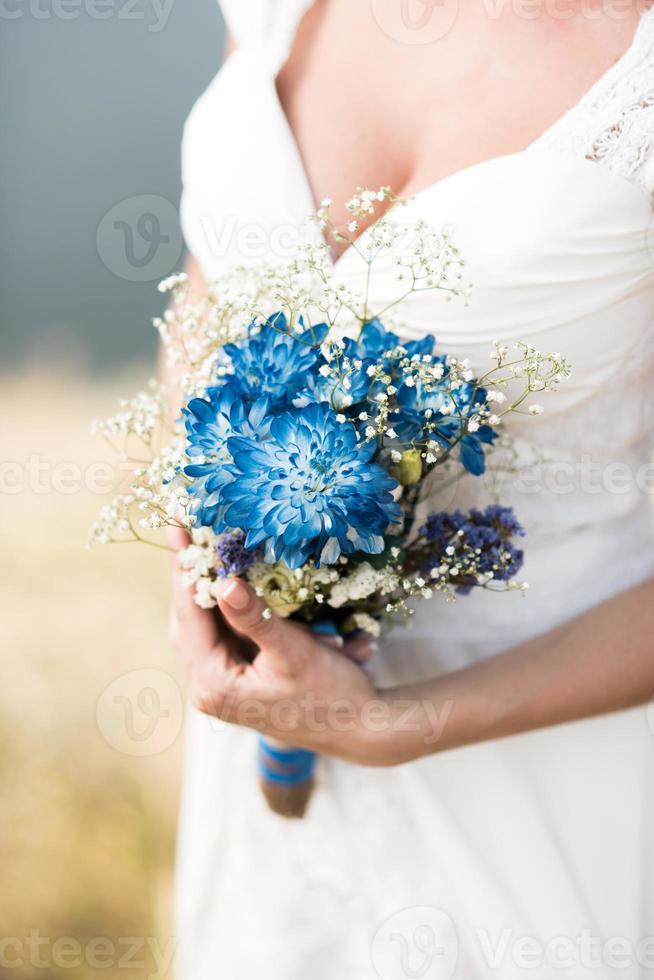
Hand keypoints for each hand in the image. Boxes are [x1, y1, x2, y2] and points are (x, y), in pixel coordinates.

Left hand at [168, 529, 408, 764]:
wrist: (358, 728)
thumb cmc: (330, 693)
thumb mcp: (295, 652)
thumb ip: (256, 619)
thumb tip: (224, 583)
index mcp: (214, 684)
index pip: (189, 616)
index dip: (183, 569)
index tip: (176, 528)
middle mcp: (208, 687)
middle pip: (189, 619)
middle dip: (191, 576)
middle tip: (189, 531)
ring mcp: (221, 684)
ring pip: (204, 624)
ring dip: (210, 590)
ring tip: (206, 548)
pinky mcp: (237, 677)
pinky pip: (224, 632)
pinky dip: (228, 607)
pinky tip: (234, 581)